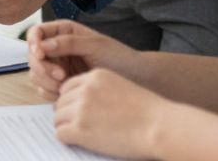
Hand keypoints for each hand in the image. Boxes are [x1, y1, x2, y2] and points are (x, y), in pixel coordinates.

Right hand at [27, 19, 141, 100]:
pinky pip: (44, 89)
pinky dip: (49, 93)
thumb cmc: (120, 58)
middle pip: (32, 55)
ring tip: (66, 86)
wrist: (137, 80)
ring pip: (36, 74)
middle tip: (60, 77)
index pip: (36, 33)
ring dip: (45, 82)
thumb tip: (43, 45)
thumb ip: (68, 43)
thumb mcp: (95, 45)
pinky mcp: (61, 85)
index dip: (33, 43)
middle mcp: (58, 48)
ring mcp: (58, 67)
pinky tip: (65, 94)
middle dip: (43, 67)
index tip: (40, 54)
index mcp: (64, 32)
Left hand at [55, 68, 169, 158]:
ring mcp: (81, 108)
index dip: (71, 101)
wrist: (159, 128)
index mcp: (95, 76)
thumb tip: (80, 102)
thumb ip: (99, 90)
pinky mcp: (80, 128)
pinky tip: (78, 141)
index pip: (68, 86)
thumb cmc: (148, 112)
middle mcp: (85, 89)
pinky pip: (60, 133)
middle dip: (67, 114)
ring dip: (66, 126)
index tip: (76, 111)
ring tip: (80, 134)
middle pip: (60, 102)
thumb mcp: (121, 87)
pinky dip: (66, 139)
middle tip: (77, 125)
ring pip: (58, 118)